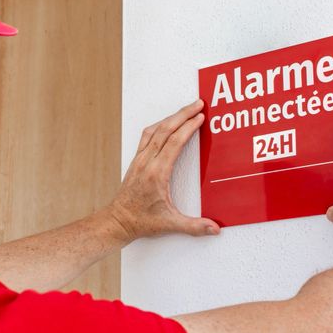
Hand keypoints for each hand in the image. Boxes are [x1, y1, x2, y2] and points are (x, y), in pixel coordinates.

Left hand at [107, 99, 220, 242]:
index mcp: (156, 174)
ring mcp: (139, 159)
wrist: (118, 221)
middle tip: (198, 104)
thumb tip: (214, 228)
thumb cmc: (141, 221)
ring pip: (155, 130)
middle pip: (165, 130)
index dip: (188, 127)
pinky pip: (147, 136)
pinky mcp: (136, 160)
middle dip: (183, 114)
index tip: (200, 117)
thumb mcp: (170, 224)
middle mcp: (146, 162)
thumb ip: (194, 226)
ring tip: (186, 109)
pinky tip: (167, 123)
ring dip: (171, 117)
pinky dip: (160, 125)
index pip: (174, 143)